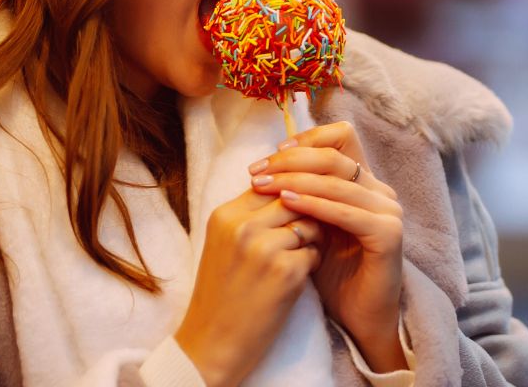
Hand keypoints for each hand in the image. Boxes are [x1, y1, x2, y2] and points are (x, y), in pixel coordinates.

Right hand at [173, 188, 323, 386]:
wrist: (212, 343)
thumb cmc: (221, 293)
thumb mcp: (223, 243)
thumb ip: (249, 215)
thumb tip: (289, 188)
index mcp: (224, 215)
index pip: (269, 184)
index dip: (288, 195)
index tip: (295, 211)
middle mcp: (242, 227)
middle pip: (293, 198)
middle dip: (304, 213)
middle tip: (305, 232)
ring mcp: (264, 248)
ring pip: (309, 223)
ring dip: (312, 238)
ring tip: (299, 256)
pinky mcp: (286, 272)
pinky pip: (315, 253)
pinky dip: (312, 264)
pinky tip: (297, 278)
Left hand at [248, 121, 405, 371]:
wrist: (357, 317)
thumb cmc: (331, 272)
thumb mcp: (311, 224)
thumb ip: (300, 194)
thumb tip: (265, 166)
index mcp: (364, 182)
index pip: (341, 138)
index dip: (306, 139)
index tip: (272, 153)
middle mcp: (380, 190)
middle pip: (334, 157)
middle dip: (291, 161)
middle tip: (258, 171)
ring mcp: (388, 211)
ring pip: (338, 182)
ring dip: (296, 181)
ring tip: (264, 186)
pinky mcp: (388, 234)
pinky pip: (347, 212)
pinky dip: (315, 205)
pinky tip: (288, 204)